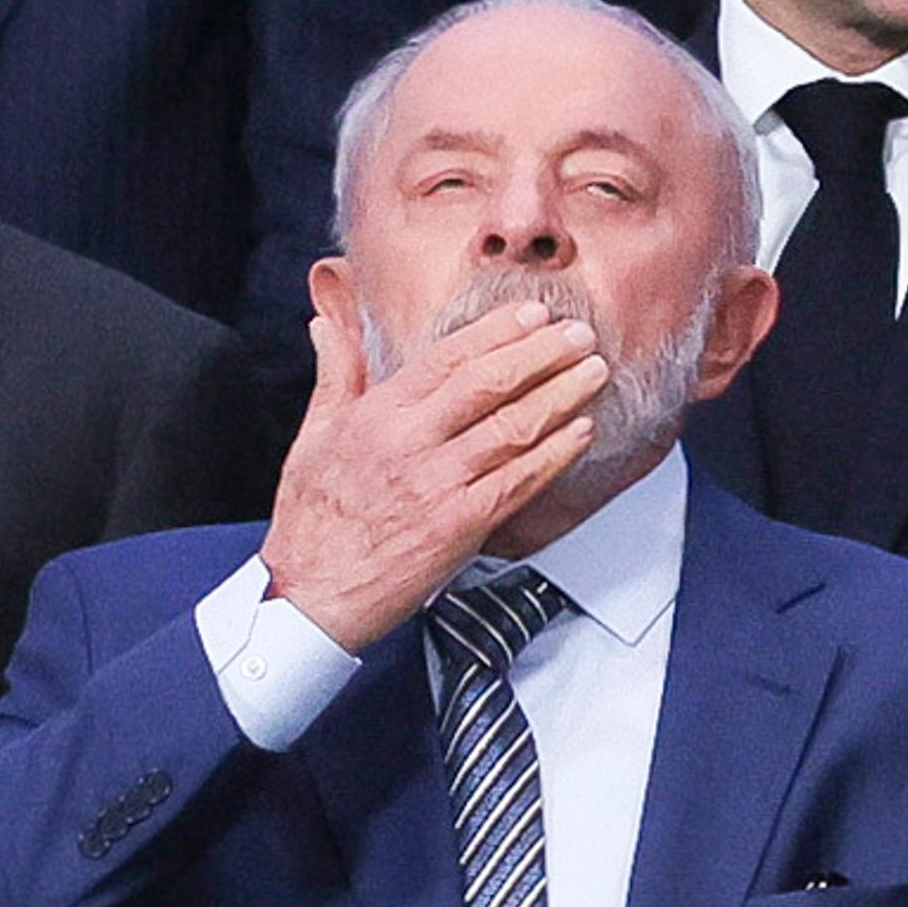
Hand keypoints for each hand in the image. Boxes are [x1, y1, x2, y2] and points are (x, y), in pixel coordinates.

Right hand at [259, 293, 608, 653]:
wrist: (313, 592)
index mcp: (376, 416)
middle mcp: (410, 444)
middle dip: (542, 354)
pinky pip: (520, 482)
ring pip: (512, 429)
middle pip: (488, 385)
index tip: (533, 314)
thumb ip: (335, 375)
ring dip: (561, 397)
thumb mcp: (313, 435)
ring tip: (594, 373)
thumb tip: (329, 324)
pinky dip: (556, 455)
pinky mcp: (461, 526)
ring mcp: (439, 485)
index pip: (446, 358)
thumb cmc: (314, 519)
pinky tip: (582, 433)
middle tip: (581, 335)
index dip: (496, 332)